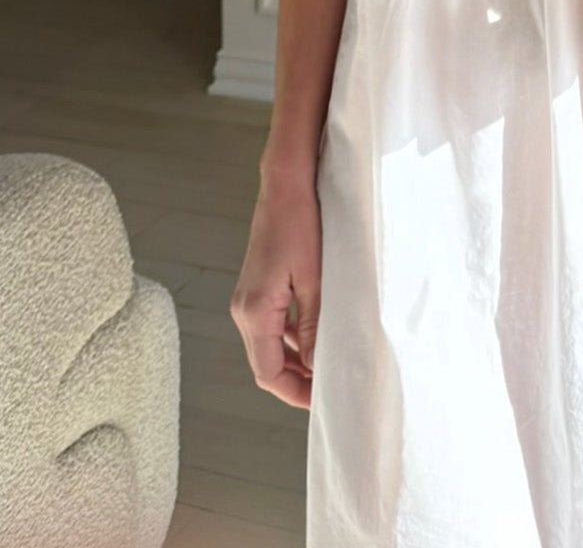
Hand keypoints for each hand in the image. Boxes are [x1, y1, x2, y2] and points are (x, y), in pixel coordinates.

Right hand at [230, 179, 321, 410]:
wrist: (286, 187)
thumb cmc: (301, 225)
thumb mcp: (315, 280)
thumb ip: (315, 327)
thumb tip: (320, 367)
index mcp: (254, 313)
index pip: (268, 373)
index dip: (295, 393)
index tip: (322, 402)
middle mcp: (244, 310)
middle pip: (266, 364)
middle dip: (297, 380)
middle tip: (331, 389)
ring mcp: (248, 299)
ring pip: (270, 346)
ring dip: (296, 360)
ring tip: (330, 365)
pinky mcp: (257, 288)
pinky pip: (272, 326)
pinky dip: (293, 338)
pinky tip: (319, 335)